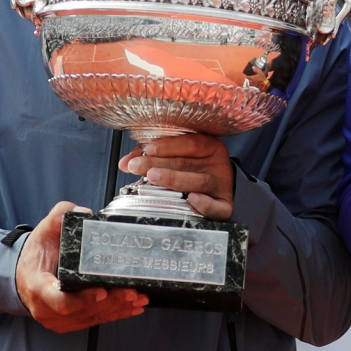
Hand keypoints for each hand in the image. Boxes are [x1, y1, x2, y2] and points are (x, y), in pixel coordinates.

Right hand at [16, 202, 147, 332]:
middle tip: (131, 292)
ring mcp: (58, 319)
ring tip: (138, 298)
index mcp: (37, 286)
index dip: (82, 299)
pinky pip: (94, 321)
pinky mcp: (70, 323)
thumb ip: (60, 216)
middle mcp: (46, 308)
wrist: (25, 275)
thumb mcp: (44, 230)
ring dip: (117, 309)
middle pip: (82, 310)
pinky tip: (132, 307)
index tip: (101, 291)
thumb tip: (85, 213)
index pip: (59, 299)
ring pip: (91, 317)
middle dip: (110, 302)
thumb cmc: (36, 254)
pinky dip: (115, 314)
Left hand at [120, 134, 235, 219]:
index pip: (190, 143)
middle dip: (159, 164)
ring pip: (200, 182)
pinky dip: (205, 204)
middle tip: (138, 166)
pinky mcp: (225, 206)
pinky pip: (217, 207)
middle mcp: (217, 165)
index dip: (168, 145)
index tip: (147, 149)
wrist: (219, 190)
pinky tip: (192, 199)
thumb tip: (126, 162)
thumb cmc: (194, 170)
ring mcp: (222, 186)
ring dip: (175, 179)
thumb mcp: (179, 156)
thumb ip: (154, 156)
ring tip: (153, 177)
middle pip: (188, 163)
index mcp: (209, 147)